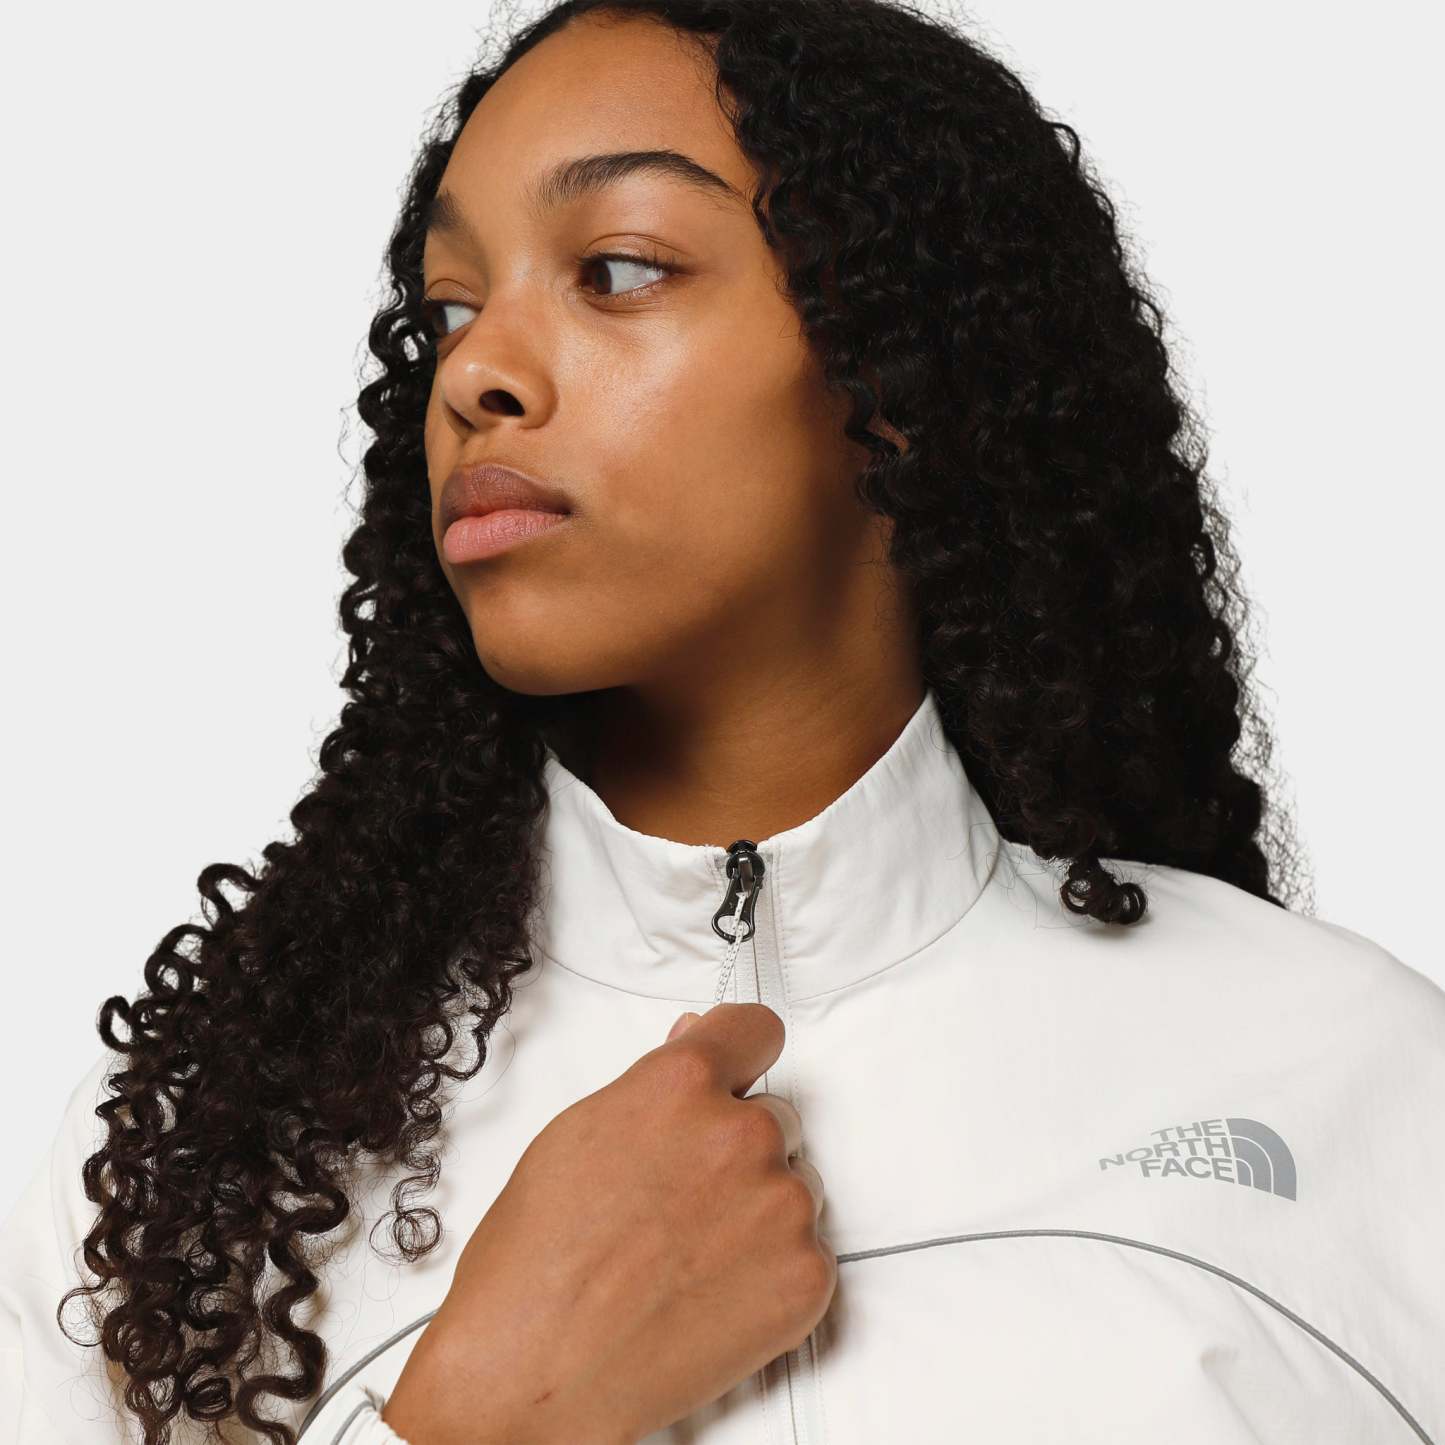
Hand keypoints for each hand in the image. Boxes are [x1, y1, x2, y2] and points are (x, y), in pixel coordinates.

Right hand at [381, 1002, 833, 1444]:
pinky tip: (710, 1294)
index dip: (742, 1055)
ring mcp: (779, 1205)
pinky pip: (806, 1251)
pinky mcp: (805, 1275)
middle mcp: (740, 1133)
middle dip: (735, 1152)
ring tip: (684, 1259)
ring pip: (788, 1186)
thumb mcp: (577, 1137)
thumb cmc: (534, 1265)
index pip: (755, 1030)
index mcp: (680, 1085)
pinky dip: (771, 1273)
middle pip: (771, 1119)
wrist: (533, 1374)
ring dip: (755, 1212)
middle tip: (679, 1204)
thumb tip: (694, 1047)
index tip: (740, 1073)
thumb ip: (653, 1087)